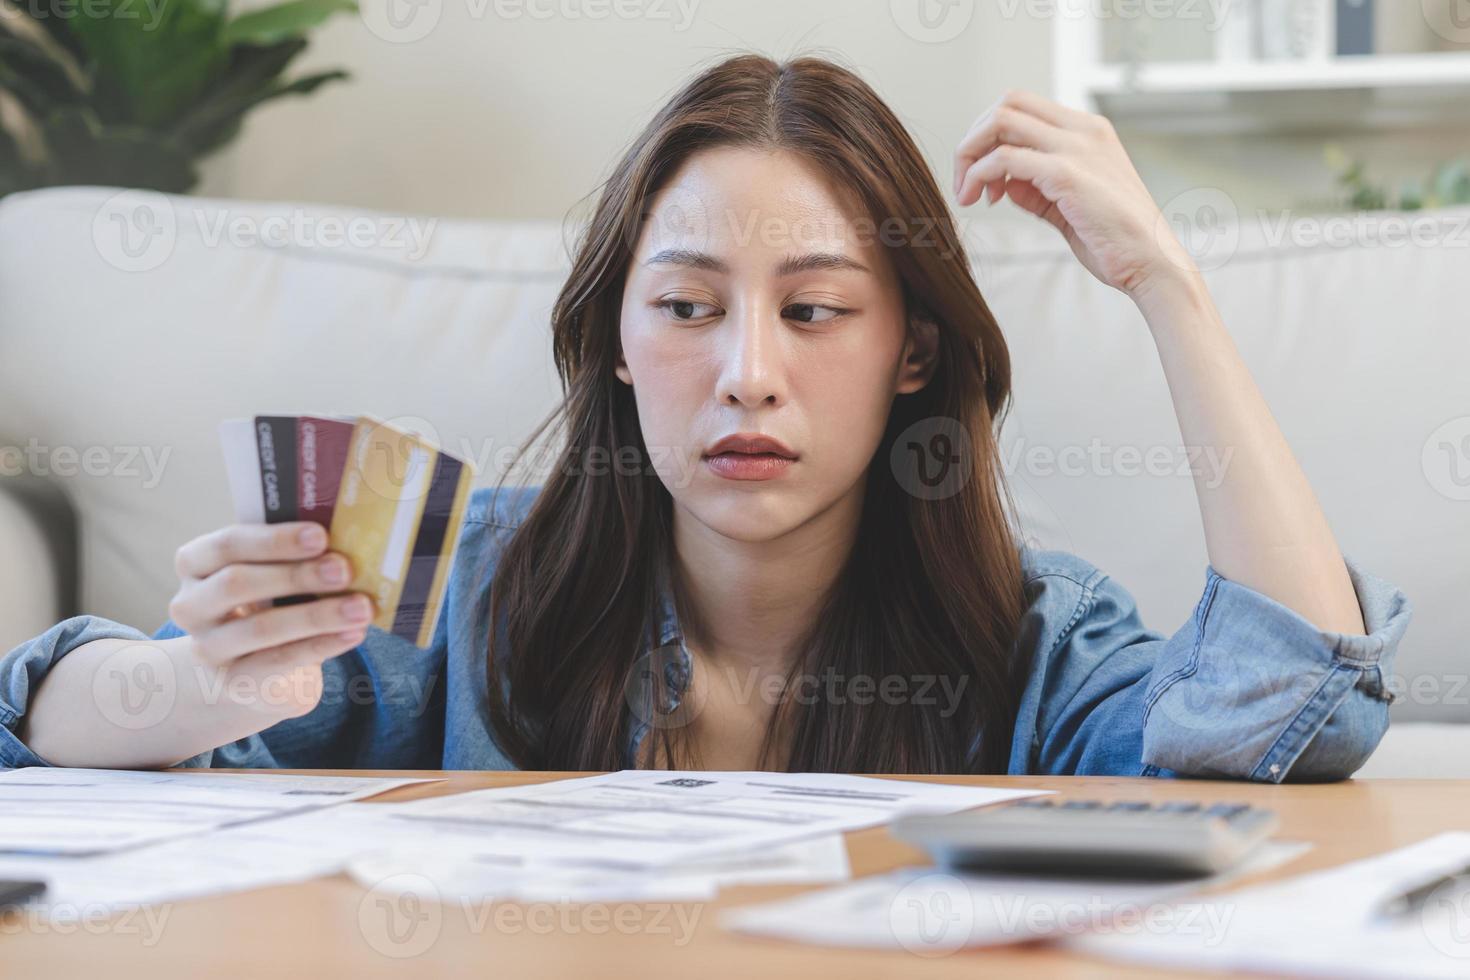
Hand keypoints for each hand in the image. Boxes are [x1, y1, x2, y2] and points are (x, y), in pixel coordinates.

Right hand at [168, 523, 372, 717]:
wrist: (253, 666)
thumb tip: (347, 535)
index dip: (275, 539)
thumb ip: (294, 553)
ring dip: (317, 616)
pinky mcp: (233, 680)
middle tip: (344, 569)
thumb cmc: (270, 600)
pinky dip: (321, 645)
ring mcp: (207, 647)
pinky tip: (353, 634)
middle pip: (238, 583)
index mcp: (196, 562)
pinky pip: (279, 661)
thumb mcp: (272, 571)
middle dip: (297, 575)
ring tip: (361, 607)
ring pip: (261, 628)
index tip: (321, 535)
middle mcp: (190, 604)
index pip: (228, 544)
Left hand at [953, 90, 1197, 300]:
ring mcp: (1076, 147)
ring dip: (971, 155)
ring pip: (1000, 121)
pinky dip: (980, 176)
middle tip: (967, 183)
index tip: (987, 180)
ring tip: (968, 194)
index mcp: (1088, 131)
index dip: (991, 136)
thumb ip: (1035, 189)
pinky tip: (984, 200)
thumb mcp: (1067, 206)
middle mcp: (1083, 130)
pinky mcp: (1066, 173)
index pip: (1023, 106)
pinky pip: (1004, 159)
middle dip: (974, 139)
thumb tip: (1002, 182)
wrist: (1151, 263)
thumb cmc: (1114, 241)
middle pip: (1007, 104)